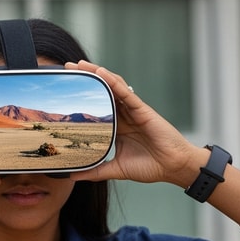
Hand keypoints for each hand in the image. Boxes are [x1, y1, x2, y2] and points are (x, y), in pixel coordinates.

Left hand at [66, 61, 204, 186]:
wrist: (174, 168)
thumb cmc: (151, 166)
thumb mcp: (117, 169)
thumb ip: (96, 170)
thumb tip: (73, 176)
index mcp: (118, 126)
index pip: (98, 106)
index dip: (83, 96)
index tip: (65, 89)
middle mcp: (124, 115)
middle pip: (103, 91)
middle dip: (87, 78)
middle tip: (68, 67)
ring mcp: (133, 111)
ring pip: (113, 86)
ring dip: (97, 74)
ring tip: (80, 64)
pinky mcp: (143, 110)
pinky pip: (126, 93)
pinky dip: (114, 82)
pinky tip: (101, 72)